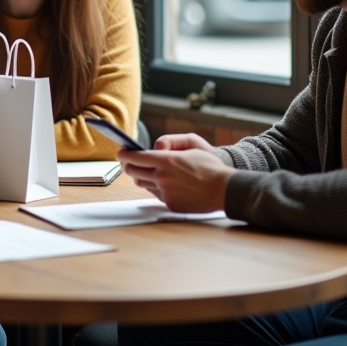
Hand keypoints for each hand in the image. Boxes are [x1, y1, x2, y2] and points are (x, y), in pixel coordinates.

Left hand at [118, 134, 232, 212]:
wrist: (225, 190)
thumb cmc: (210, 165)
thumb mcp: (193, 142)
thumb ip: (170, 141)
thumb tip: (153, 148)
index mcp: (167, 161)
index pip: (135, 157)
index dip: (124, 154)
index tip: (121, 152)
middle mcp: (162, 178)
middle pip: (133, 172)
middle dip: (128, 165)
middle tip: (129, 161)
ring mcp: (166, 193)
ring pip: (143, 184)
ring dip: (143, 176)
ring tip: (151, 171)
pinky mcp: (170, 204)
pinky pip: (156, 194)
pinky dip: (157, 188)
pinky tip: (168, 183)